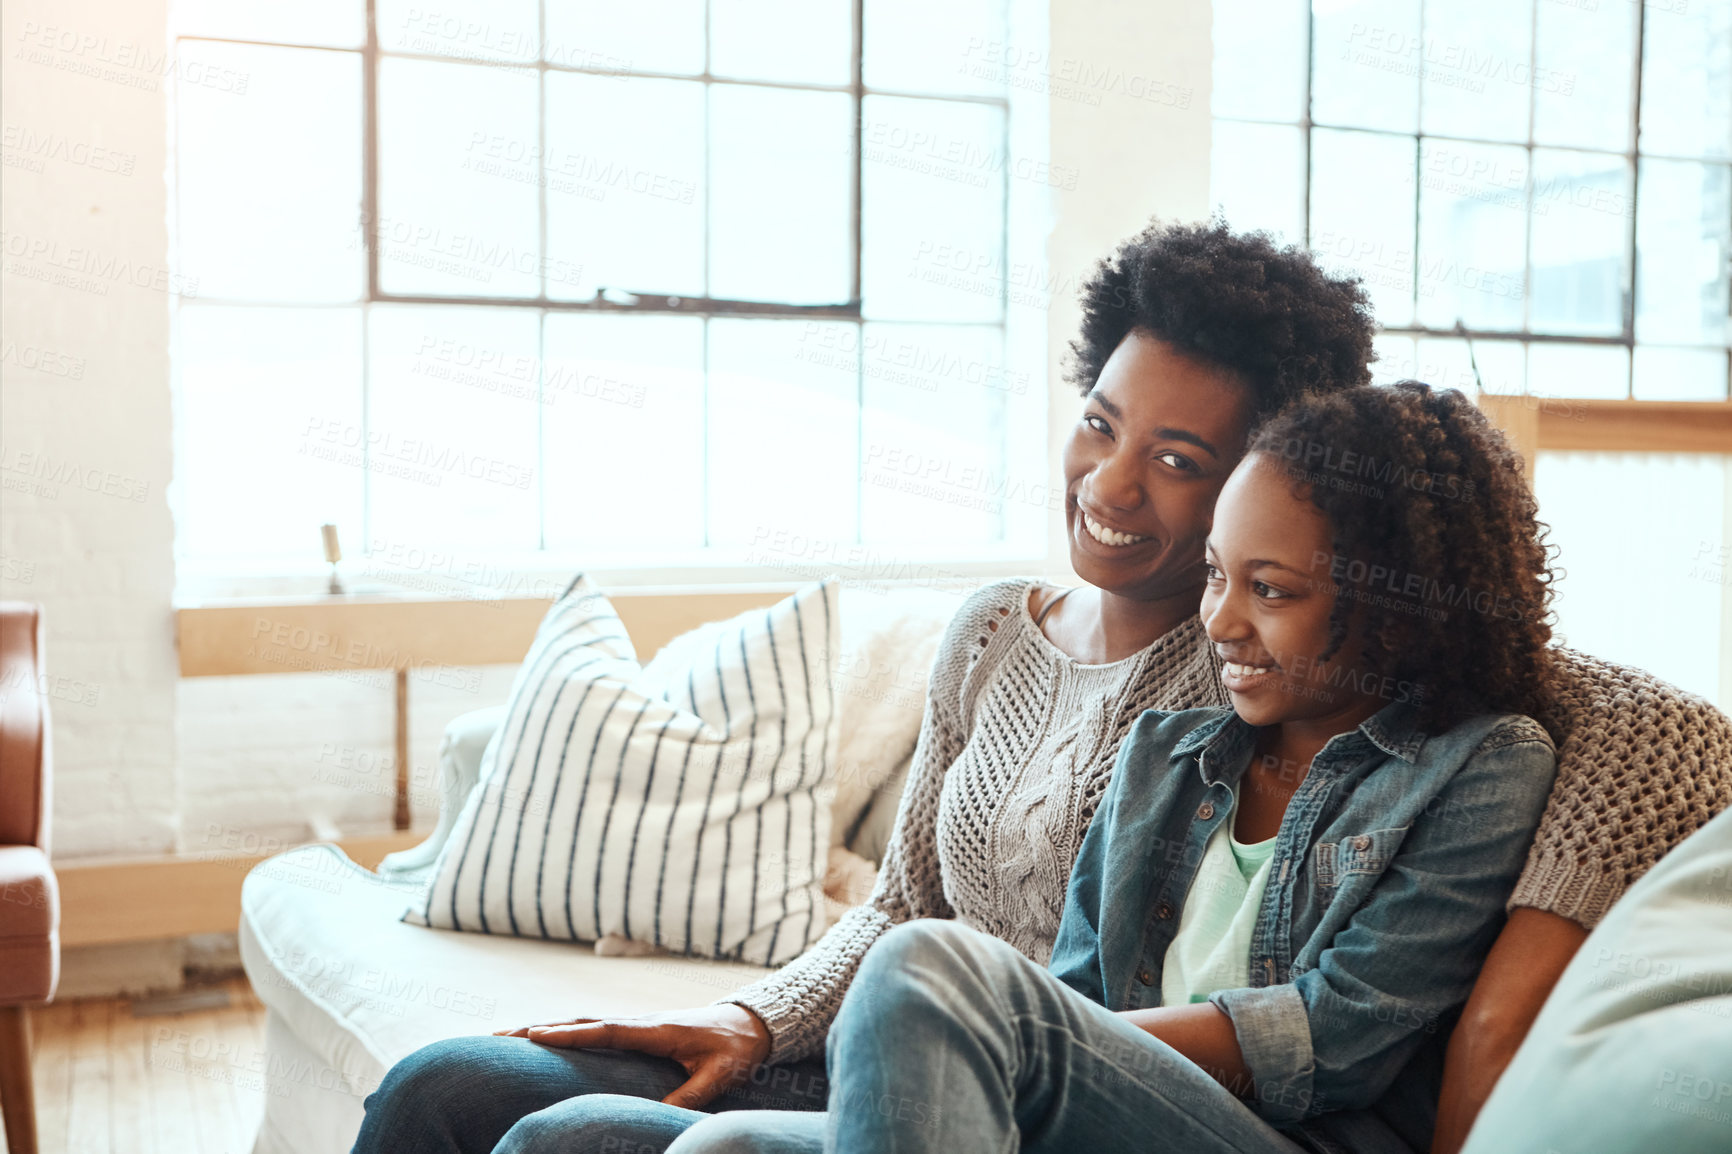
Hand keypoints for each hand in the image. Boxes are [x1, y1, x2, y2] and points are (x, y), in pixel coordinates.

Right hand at [494, 1003, 773, 1109]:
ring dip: (546, 1027)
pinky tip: (545, 1039)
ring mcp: (635, 1024)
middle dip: (540, 1028)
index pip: (605, 1030)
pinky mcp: (636, 1030)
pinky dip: (565, 1030)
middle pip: (581, 1021)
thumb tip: (655, 1118)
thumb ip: (688, 1096)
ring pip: (583, 1022)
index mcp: (654, 1030)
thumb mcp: (718, 1075)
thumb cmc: (734, 1049)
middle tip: (497, 1036)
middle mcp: (638, 1022)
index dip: (570, 1033)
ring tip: (507, 1036)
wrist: (750, 1023)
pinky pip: (593, 1029)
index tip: (534, 1035)